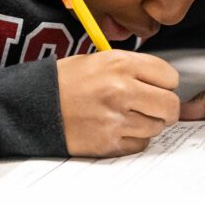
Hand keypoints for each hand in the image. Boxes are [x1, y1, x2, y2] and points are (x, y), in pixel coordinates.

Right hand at [57, 50, 179, 156]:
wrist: (34, 105)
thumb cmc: (66, 81)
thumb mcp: (99, 60)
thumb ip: (133, 68)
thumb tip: (164, 83)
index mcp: (120, 63)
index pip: (169, 76)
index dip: (164, 83)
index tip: (156, 86)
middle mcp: (122, 89)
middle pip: (170, 105)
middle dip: (165, 107)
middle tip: (152, 106)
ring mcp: (116, 118)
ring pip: (157, 126)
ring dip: (148, 123)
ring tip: (127, 116)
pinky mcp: (109, 142)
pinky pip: (140, 144)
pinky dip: (133, 139)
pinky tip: (117, 129)